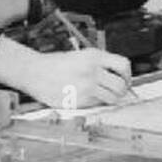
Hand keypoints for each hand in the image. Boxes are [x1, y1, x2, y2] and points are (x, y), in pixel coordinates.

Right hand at [0, 39, 132, 108]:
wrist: (34, 72)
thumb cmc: (55, 64)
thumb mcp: (80, 56)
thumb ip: (100, 64)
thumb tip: (117, 76)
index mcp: (94, 56)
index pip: (123, 65)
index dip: (127, 74)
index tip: (125, 79)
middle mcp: (93, 72)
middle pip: (121, 86)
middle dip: (121, 89)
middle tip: (117, 90)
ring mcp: (87, 88)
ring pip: (112, 99)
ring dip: (110, 99)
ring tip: (101, 95)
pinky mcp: (80, 102)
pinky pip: (97, 105)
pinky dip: (96, 103)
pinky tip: (86, 97)